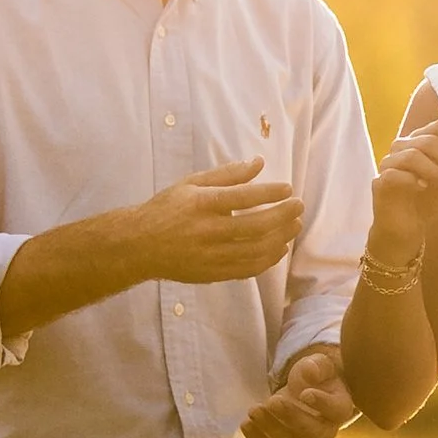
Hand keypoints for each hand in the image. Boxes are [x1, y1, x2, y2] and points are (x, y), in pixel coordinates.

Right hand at [134, 157, 303, 284]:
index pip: (243, 198)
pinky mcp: (212, 274)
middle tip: (299, 207)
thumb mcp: (191, 183)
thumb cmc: (166, 209)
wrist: (139, 246)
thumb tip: (259, 163)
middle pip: (255, 226)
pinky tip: (278, 248)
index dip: (270, 193)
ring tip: (294, 226)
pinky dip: (267, 260)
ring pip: (256, 251)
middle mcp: (207, 231)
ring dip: (281, 238)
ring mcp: (210, 256)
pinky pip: (247, 270)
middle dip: (283, 216)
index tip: (288, 188)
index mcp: (201, 204)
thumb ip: (227, 174)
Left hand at [241, 344, 357, 437]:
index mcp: (340, 407)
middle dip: (290, 417)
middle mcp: (325, 429)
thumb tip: (310, 372)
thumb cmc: (318, 376)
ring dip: (270, 428)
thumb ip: (317, 366)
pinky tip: (246, 424)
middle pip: (312, 431)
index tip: (305, 393)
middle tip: (273, 401)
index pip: (337, 410)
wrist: (307, 389)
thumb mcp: (319, 364)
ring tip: (254, 410)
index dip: (322, 403)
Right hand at [368, 118, 437, 262]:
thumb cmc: (430, 199)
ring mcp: (389, 163)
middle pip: (429, 140)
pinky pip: (393, 173)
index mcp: (421, 140)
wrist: (409, 226)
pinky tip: (423, 187)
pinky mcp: (379, 182)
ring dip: (435, 171)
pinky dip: (412, 179)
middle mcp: (403, 146)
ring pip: (412, 155)